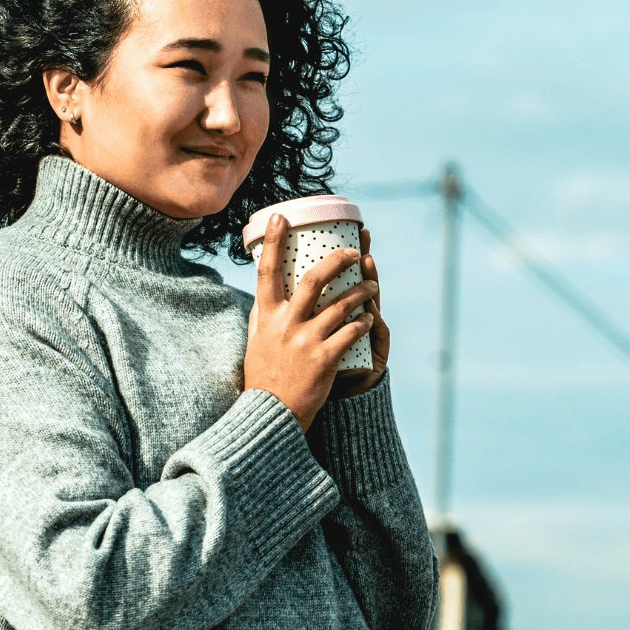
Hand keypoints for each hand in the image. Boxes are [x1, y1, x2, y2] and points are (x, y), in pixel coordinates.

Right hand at [244, 213, 378, 431]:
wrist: (272, 414)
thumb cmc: (264, 376)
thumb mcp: (256, 341)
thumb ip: (262, 316)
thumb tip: (263, 292)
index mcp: (266, 316)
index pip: (267, 271)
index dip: (272, 241)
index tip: (281, 216)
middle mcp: (286, 324)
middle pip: (314, 280)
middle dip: (337, 261)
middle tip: (354, 252)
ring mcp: (306, 341)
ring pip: (341, 305)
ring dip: (361, 291)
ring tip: (373, 285)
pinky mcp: (324, 359)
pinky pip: (351, 332)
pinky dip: (363, 321)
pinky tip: (369, 317)